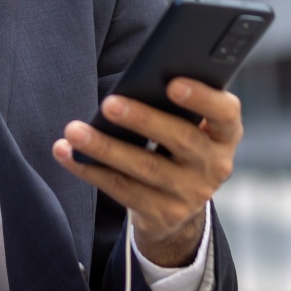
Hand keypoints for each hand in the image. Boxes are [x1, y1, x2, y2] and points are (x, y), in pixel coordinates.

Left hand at [52, 78, 241, 266]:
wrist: (180, 203)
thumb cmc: (176, 139)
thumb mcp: (188, 122)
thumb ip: (175, 102)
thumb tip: (137, 76)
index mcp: (223, 134)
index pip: (225, 113)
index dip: (203, 98)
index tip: (173, 83)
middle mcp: (214, 166)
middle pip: (180, 139)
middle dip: (142, 119)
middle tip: (108, 104)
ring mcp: (189, 193)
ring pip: (145, 168)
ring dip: (105, 147)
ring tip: (74, 131)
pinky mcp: (162, 214)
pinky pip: (121, 189)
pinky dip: (89, 169)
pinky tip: (66, 152)